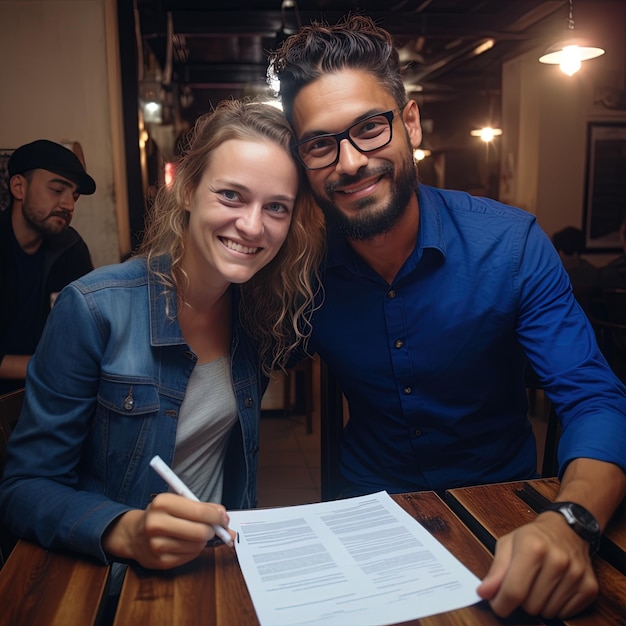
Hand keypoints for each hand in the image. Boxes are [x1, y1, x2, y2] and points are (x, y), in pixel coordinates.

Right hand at [102, 493, 233, 569]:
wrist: (134, 534)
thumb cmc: (163, 515)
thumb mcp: (179, 502)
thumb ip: (203, 507)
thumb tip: (225, 518)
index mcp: (162, 503)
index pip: (199, 511)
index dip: (217, 516)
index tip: (223, 518)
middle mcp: (157, 523)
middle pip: (200, 532)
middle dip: (212, 530)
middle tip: (213, 528)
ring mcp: (157, 545)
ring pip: (197, 545)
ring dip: (203, 541)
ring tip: (194, 534)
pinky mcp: (160, 562)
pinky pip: (190, 557)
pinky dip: (193, 550)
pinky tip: (185, 544)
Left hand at [477, 512, 598, 617]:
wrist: (566, 528)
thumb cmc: (533, 537)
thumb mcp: (508, 544)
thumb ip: (496, 570)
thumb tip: (484, 593)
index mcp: (532, 547)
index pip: (513, 591)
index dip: (501, 604)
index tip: (497, 604)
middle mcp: (557, 560)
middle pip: (530, 605)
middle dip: (521, 600)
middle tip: (522, 583)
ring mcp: (576, 575)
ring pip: (547, 612)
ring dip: (538, 604)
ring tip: (538, 583)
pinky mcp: (589, 587)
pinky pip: (565, 614)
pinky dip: (555, 606)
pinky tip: (553, 588)